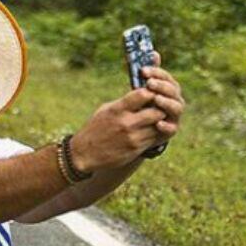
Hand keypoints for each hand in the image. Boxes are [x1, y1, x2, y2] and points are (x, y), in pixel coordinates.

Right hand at [69, 54, 184, 172]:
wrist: (85, 153)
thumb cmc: (96, 128)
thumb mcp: (106, 110)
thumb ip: (125, 102)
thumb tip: (144, 92)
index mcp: (117, 110)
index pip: (143, 94)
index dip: (151, 92)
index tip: (151, 92)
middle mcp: (126, 123)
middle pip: (156, 111)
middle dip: (160, 108)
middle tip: (159, 106)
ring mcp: (133, 137)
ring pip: (158, 126)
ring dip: (160, 121)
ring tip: (155, 118)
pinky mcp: (136, 149)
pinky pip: (154, 138)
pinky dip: (156, 133)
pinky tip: (151, 130)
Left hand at [140, 54, 184, 143]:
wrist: (138, 128)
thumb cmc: (141, 104)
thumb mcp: (141, 89)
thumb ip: (148, 73)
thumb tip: (153, 52)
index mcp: (168, 88)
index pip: (166, 77)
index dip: (157, 72)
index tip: (143, 71)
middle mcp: (174, 101)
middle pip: (173, 90)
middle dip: (162, 86)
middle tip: (149, 83)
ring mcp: (173, 116)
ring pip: (176, 107)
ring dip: (167, 102)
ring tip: (155, 99)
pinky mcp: (169, 131)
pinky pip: (172, 129)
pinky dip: (166, 125)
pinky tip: (158, 123)